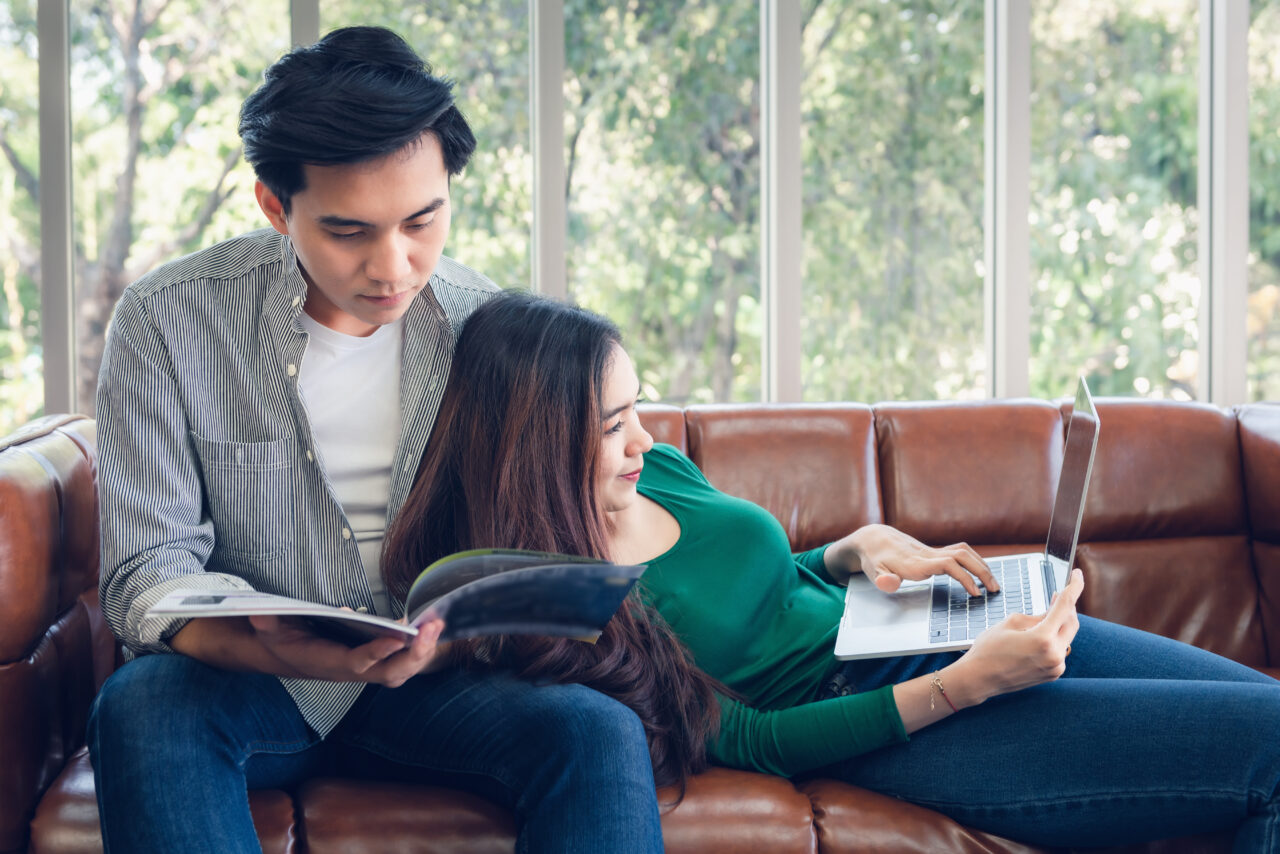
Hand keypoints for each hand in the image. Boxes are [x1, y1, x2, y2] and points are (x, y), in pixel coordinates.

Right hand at [247, 614, 447, 686]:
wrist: (287, 654)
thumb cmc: (284, 640)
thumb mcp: (270, 629)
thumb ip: (267, 623)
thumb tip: (261, 615)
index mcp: (328, 662)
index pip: (357, 662)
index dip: (377, 653)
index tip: (398, 638)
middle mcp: (352, 670)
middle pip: (390, 672)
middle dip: (415, 654)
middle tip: (432, 628)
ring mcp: (366, 667)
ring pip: (401, 669)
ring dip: (423, 650)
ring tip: (437, 624)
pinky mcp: (374, 658)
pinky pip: (402, 658)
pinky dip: (418, 645)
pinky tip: (428, 624)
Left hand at [830, 524, 997, 595]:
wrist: (873, 538)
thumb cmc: (874, 559)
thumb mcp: (873, 573)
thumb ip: (882, 580)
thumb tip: (888, 583)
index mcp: (916, 563)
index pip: (948, 565)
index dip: (964, 577)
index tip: (975, 593)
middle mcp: (928, 555)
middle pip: (963, 555)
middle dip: (982, 571)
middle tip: (994, 590)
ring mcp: (932, 551)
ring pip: (964, 551)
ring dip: (981, 565)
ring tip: (993, 583)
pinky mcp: (934, 552)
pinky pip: (959, 552)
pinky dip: (974, 561)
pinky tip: (980, 573)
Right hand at [946, 568, 1083, 706]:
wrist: (979, 679)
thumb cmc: (989, 649)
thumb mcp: (1011, 622)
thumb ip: (1038, 615)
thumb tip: (1053, 612)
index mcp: (1043, 638)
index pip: (1066, 605)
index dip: (1074, 586)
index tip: (1077, 575)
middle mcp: (1054, 654)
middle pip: (1072, 622)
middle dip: (1067, 607)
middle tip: (1057, 595)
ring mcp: (1055, 667)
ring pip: (1067, 637)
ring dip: (1059, 624)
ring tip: (1044, 617)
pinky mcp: (1053, 674)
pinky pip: (1060, 650)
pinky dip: (1054, 639)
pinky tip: (1040, 635)